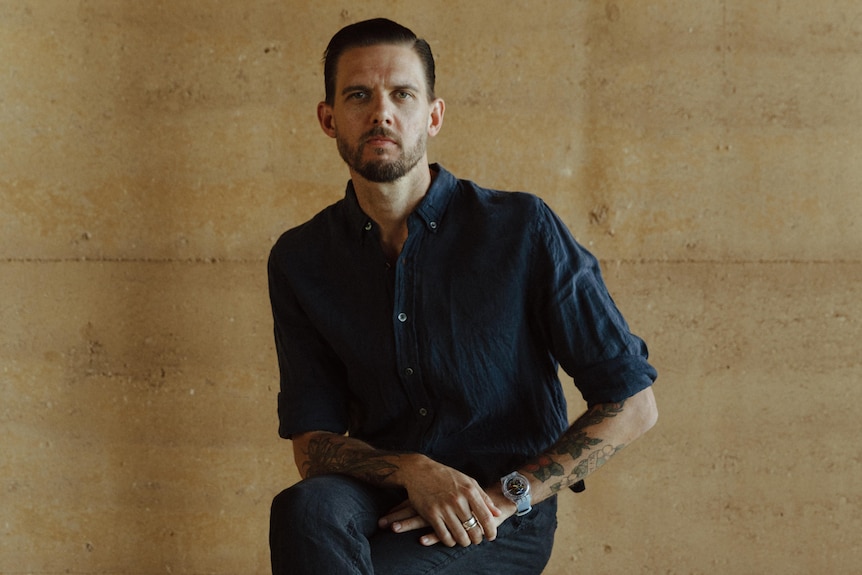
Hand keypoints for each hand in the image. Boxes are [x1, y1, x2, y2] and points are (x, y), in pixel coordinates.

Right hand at [378, 457, 515, 546]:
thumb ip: (483, 498)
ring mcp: (444, 508)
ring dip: (464, 542)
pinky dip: (450, 541)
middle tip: (476, 539)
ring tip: (465, 540)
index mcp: (469, 491)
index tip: (491, 537)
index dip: (491, 531)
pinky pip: (444, 536)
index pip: (486, 518)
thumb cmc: (446, 476)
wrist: (419, 471)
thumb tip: (497, 513)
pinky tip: (451, 539)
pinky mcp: (431, 514)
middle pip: (474, 530)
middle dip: (477, 539)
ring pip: (460, 536)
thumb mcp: (468, 482)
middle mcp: (458, 500)